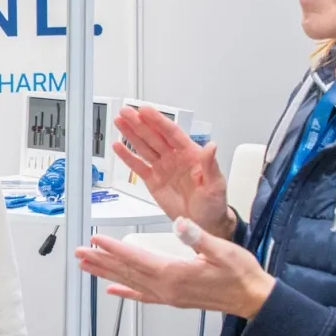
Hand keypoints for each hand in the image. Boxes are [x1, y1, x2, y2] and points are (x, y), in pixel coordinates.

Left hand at [74, 217, 274, 318]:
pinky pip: (144, 296)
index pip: (137, 259)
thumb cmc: (241, 275)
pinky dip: (126, 292)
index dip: (114, 249)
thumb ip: (199, 237)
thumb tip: (180, 225)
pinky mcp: (174, 298)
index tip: (96, 241)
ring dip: (107, 273)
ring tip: (87, 266)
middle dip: (101, 261)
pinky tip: (113, 290)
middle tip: (79, 253)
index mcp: (175, 274)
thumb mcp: (223, 250)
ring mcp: (169, 295)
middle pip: (127, 272)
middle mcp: (167, 288)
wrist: (253, 299)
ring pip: (131, 282)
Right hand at [113, 106, 232, 238]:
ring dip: (131, 134)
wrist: (205, 224)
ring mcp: (162, 168)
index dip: (157, 121)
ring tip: (120, 122)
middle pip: (153, 136)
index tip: (145, 111)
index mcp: (190, 154)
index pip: (171, 133)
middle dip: (139, 123)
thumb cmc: (214, 203)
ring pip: (143, 147)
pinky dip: (127, 157)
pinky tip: (118, 146)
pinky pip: (138, 166)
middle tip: (126, 112)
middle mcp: (174, 157)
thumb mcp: (216, 184)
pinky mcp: (153, 181)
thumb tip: (212, 146)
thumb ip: (210, 165)